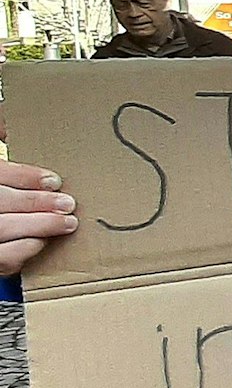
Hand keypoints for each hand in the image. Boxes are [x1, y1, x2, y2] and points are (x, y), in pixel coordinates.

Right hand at [0, 114, 75, 276]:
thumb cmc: (3, 193)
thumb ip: (3, 153)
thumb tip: (8, 129)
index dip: (24, 176)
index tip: (54, 180)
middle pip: (0, 201)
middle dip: (37, 202)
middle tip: (69, 203)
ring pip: (1, 229)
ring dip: (38, 226)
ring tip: (68, 222)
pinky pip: (2, 258)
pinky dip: (23, 249)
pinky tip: (41, 242)